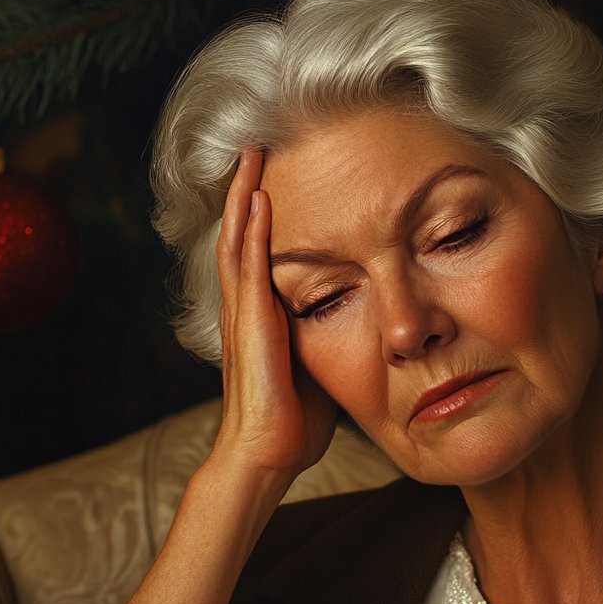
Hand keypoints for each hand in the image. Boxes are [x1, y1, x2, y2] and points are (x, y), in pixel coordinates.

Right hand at [208, 149, 336, 479]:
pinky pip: (249, 269)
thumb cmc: (294, 422)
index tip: (277, 179)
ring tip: (252, 154)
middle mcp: (246, 309)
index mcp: (262, 318)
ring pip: (238, 241)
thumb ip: (330, 338)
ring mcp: (244, 316)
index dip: (262, 215)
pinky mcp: (252, 327)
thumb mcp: (318, 367)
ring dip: (244, 196)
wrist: (267, 456)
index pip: (258, 253)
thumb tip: (364, 323)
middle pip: (241, 235)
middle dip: (247, 190)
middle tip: (257, 147)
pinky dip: (252, 232)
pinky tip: (259, 199)